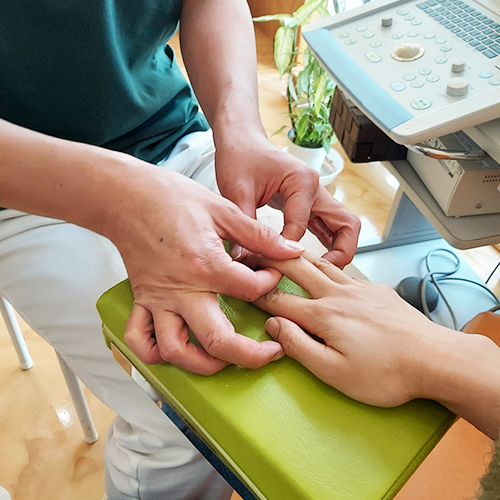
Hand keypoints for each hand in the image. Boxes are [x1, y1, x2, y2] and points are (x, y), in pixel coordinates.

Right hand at [112, 169, 304, 374]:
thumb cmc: (171, 199)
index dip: (271, 284)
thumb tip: (291, 250)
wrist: (127, 196)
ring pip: (176, 352)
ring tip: (224, 360)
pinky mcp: (142, 301)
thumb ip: (259, 235)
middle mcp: (181, 290)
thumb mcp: (223, 210)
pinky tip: (177, 351)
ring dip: (203, 365)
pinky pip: (140, 340)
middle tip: (270, 353)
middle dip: (251, 357)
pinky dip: (155, 354)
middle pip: (218, 341)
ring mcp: (158, 300)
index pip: (251, 290)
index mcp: (206, 265)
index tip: (273, 275)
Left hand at [214, 133, 359, 268]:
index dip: (287, 249)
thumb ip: (243, 225)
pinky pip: (327, 227)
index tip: (270, 263)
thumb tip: (243, 259)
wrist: (242, 142)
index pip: (302, 226)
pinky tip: (315, 262)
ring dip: (339, 250)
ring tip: (322, 275)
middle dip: (341, 254)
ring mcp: (316, 196)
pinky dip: (328, 244)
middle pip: (346, 225)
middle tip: (324, 278)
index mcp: (301, 181)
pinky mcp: (310, 204)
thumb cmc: (240, 159)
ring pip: (343, 227)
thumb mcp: (236, 191)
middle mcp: (315, 188)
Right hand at [253, 252, 458, 406]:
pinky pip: (344, 270)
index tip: (241, 283)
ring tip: (282, 248)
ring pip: (321, 263)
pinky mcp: (375, 289)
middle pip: (297, 268)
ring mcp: (359, 288)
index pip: (280, 299)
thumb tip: (274, 324)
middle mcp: (338, 294)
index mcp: (324, 315)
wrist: (434, 359)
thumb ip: (299, 346)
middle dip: (272, 258)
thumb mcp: (334, 372)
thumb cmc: (384, 373)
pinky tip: (324, 267)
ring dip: (297, 255)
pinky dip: (326, 264)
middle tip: (254, 251)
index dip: (257, 292)